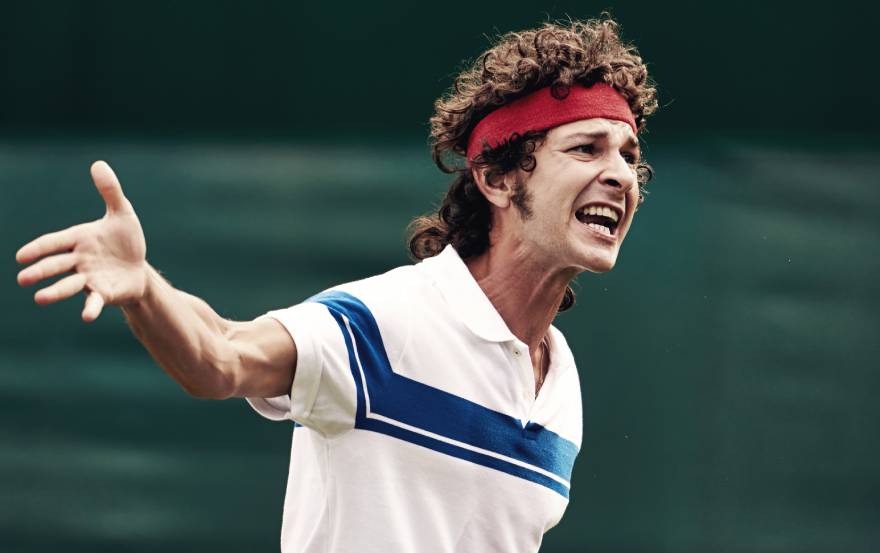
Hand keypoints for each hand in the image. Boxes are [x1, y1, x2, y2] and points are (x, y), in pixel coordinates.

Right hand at [16, 161, 147, 321]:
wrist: (139, 269)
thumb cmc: (126, 241)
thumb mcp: (123, 214)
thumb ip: (110, 192)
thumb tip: (99, 163)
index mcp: (79, 240)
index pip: (55, 243)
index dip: (39, 248)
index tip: (21, 256)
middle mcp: (79, 261)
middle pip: (57, 265)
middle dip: (41, 271)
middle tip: (22, 278)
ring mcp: (89, 279)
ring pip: (69, 285)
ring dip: (55, 292)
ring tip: (39, 299)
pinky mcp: (103, 294)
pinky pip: (94, 301)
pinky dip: (90, 308)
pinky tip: (86, 317)